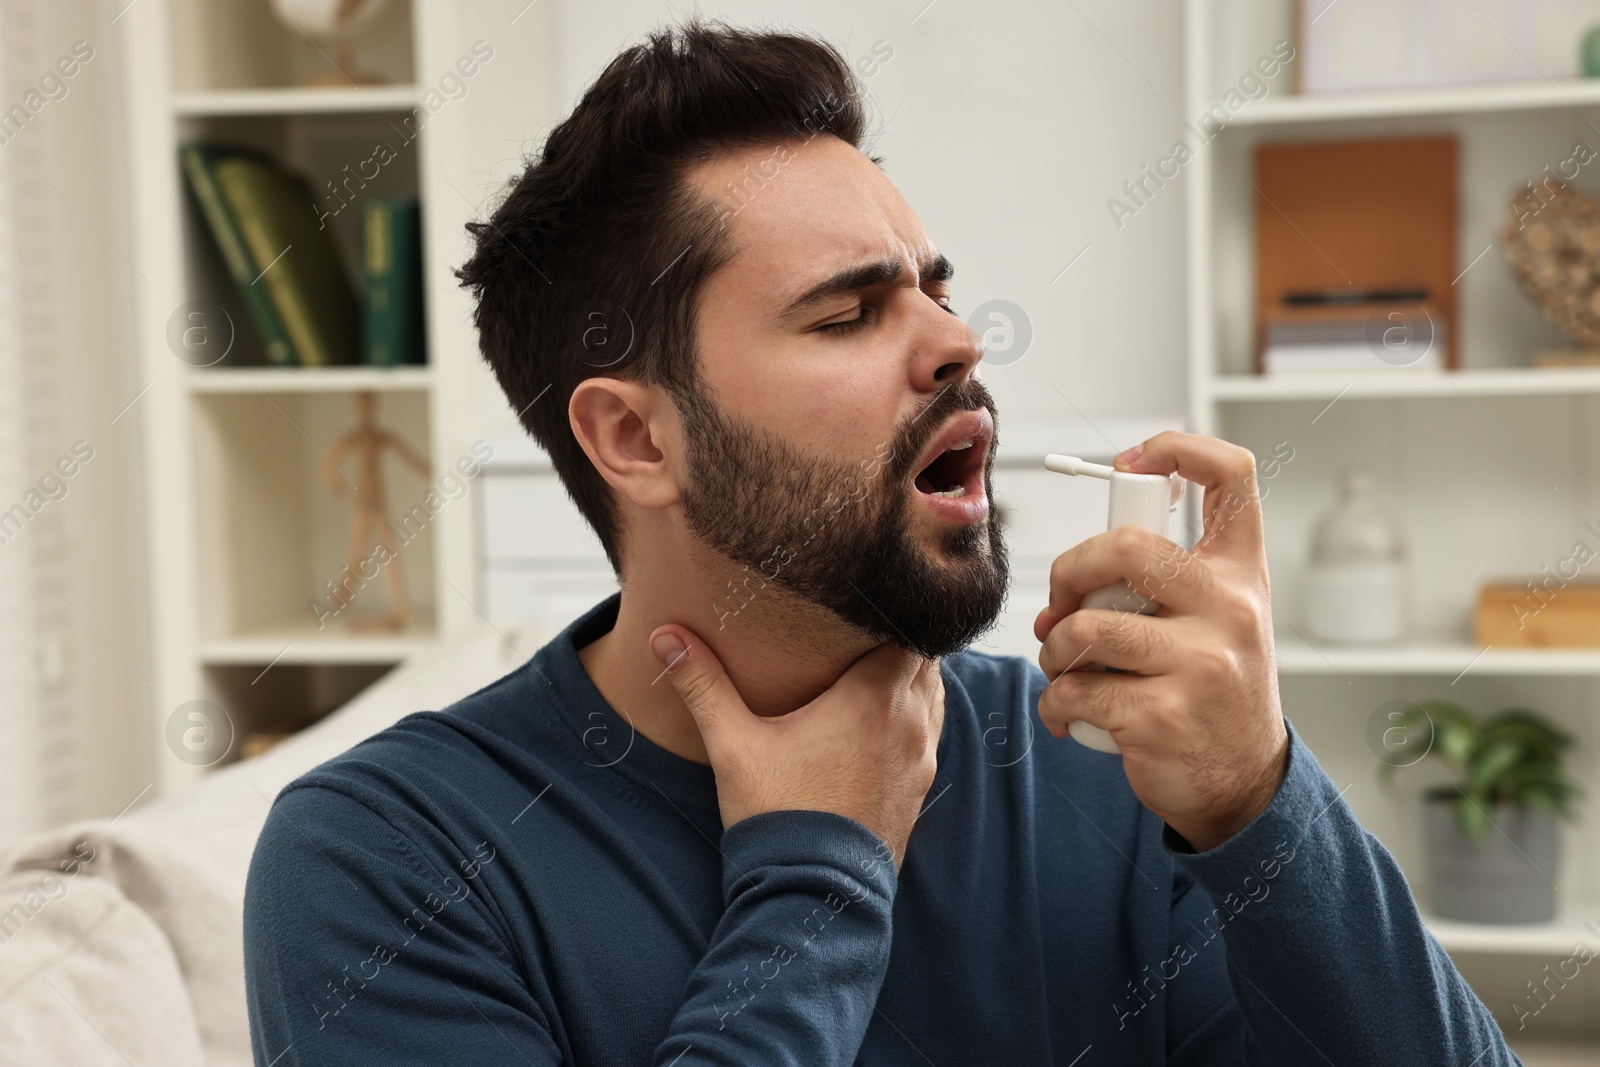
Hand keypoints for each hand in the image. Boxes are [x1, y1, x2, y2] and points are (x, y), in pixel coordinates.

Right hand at [649, 626, 943, 871]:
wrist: (816, 896)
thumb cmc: (778, 816)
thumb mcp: (733, 745)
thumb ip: (703, 684)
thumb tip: (663, 635)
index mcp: (875, 696)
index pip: (908, 626)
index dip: (890, 607)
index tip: (862, 597)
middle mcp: (911, 721)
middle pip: (925, 656)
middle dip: (899, 637)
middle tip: (862, 625)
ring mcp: (921, 757)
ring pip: (932, 694)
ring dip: (910, 678)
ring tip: (872, 666)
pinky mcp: (919, 787)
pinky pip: (929, 732)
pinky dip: (912, 716)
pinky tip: (879, 721)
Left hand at [1033, 431, 1288, 851]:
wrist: (1243, 784)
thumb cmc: (1212, 687)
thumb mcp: (1215, 620)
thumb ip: (1159, 584)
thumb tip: (1067, 585)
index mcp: (1240, 574)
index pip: (1232, 477)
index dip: (1176, 448)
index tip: (1131, 462)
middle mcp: (1229, 611)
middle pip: (1125, 547)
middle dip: (1069, 572)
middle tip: (1062, 604)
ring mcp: (1198, 665)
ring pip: (1084, 627)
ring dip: (1053, 649)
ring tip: (1063, 666)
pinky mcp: (1160, 717)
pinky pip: (1073, 691)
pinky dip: (1055, 704)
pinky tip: (1071, 716)